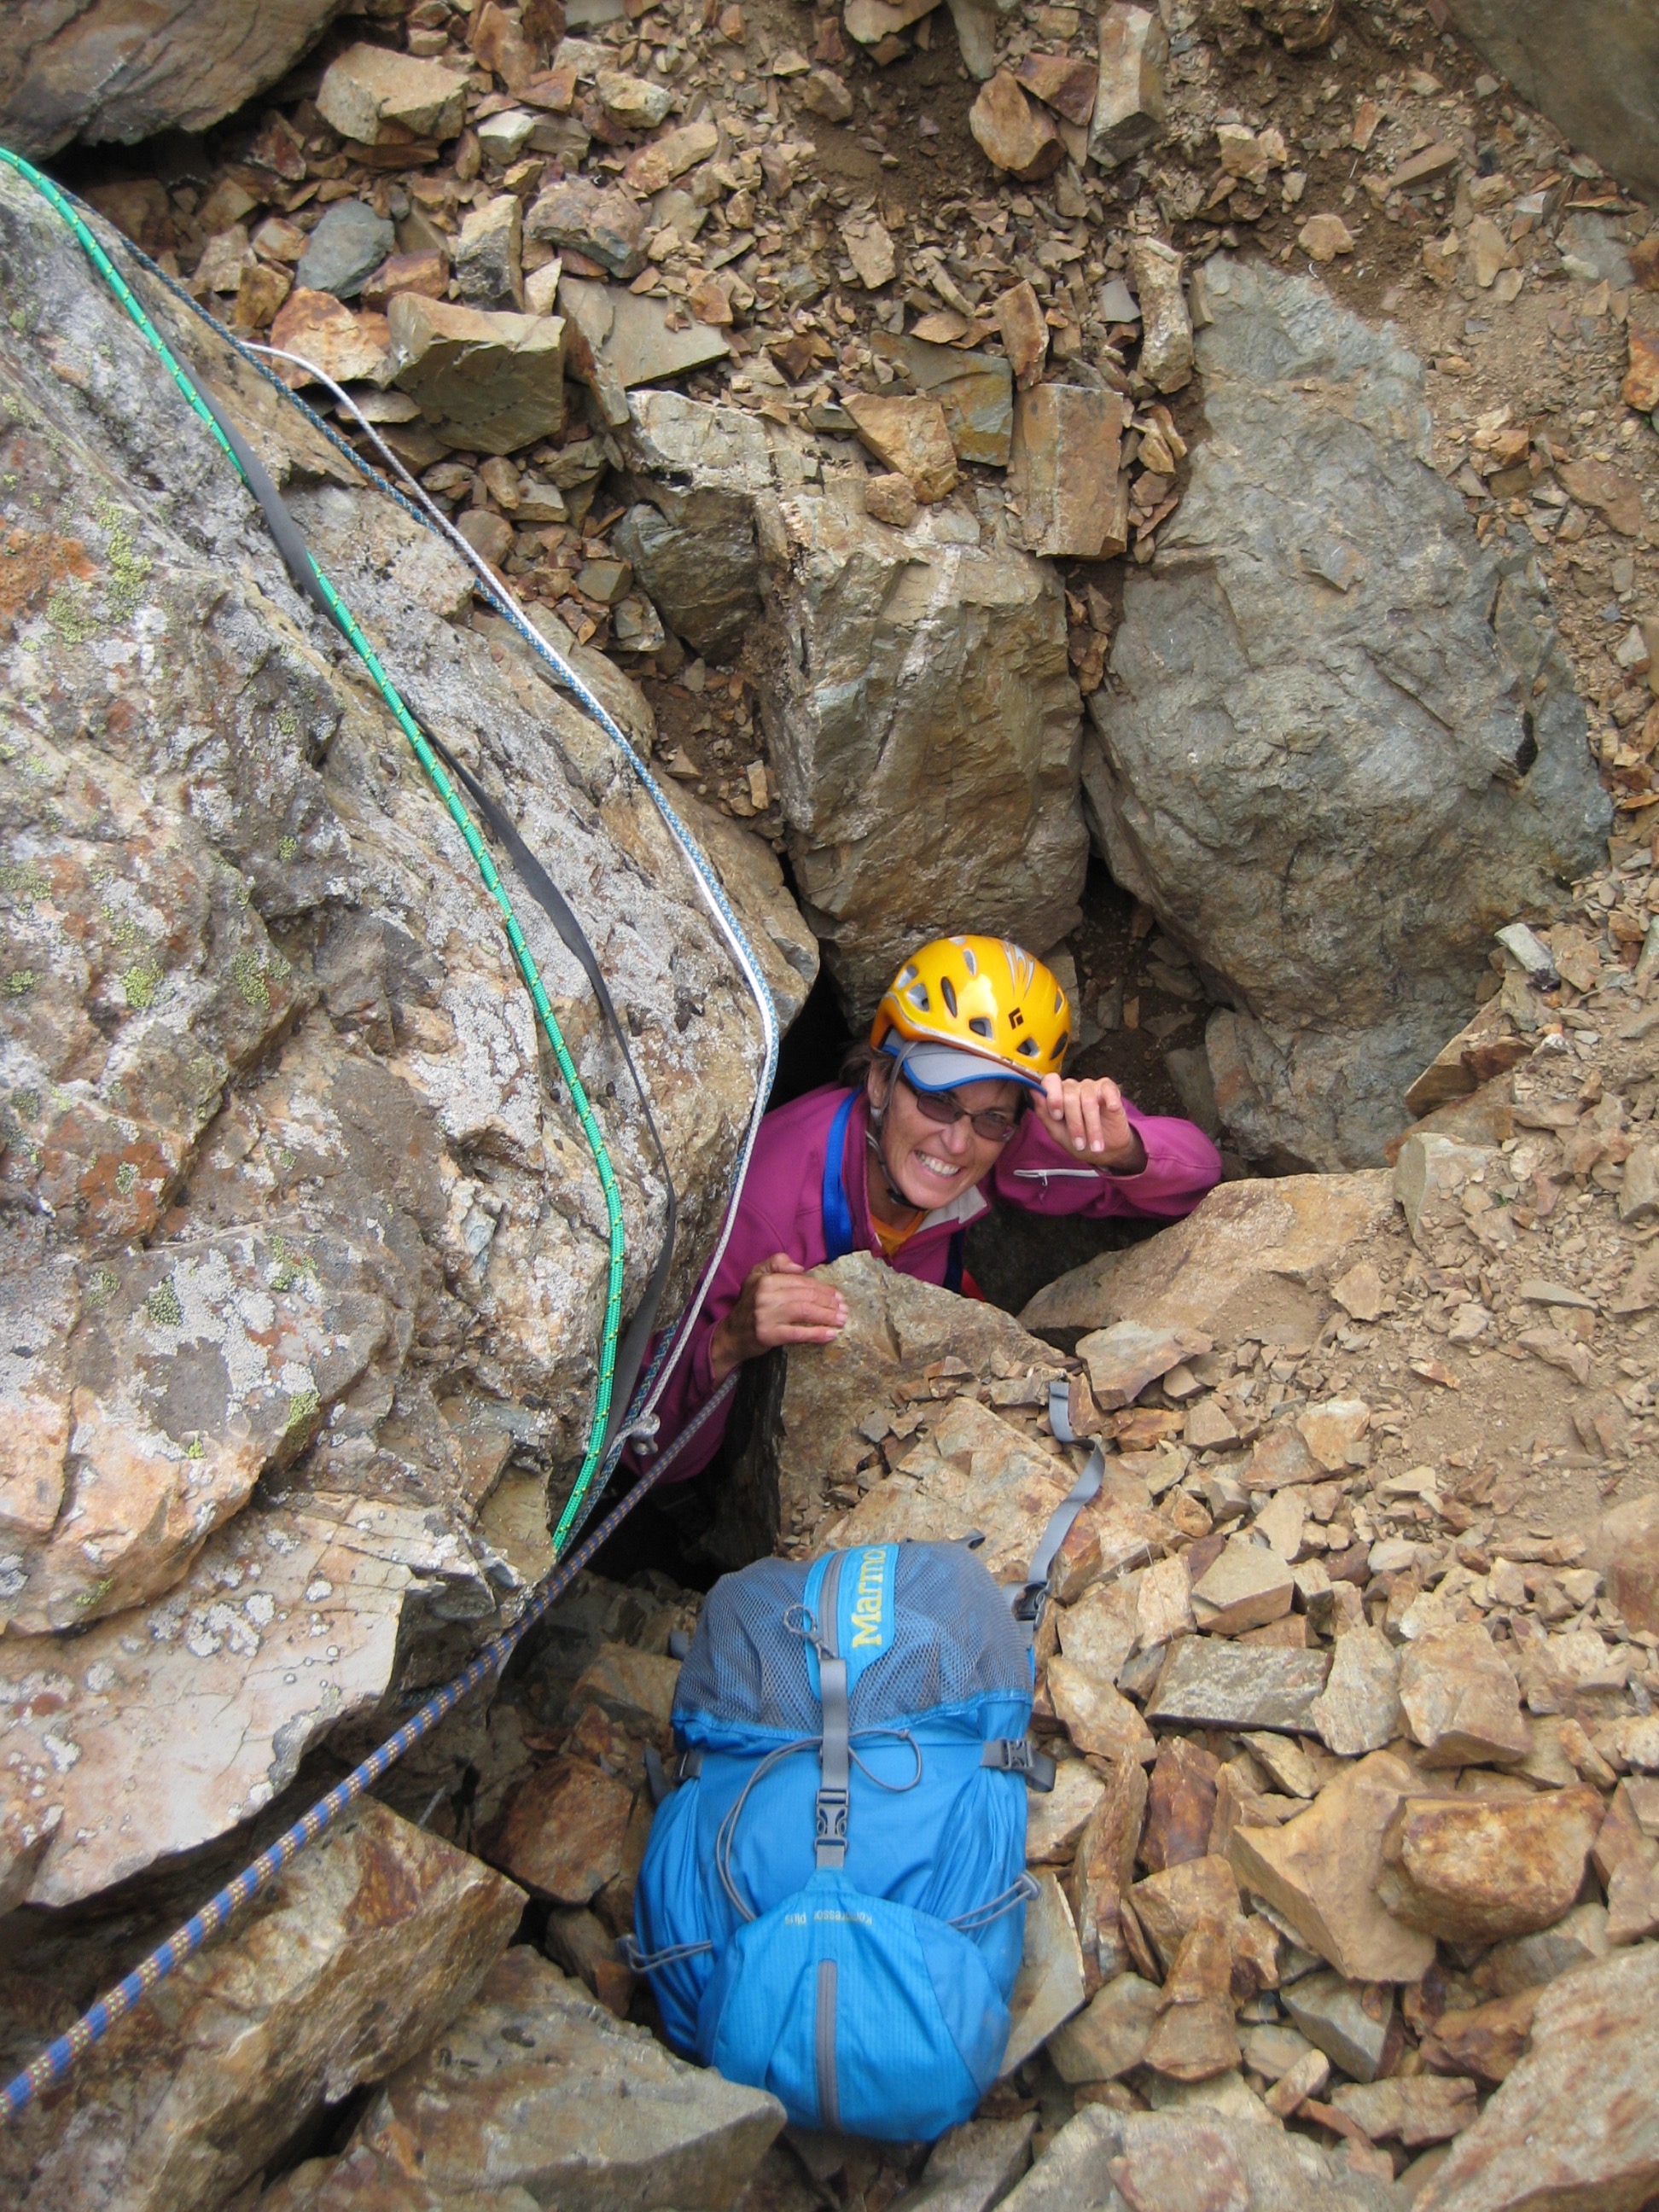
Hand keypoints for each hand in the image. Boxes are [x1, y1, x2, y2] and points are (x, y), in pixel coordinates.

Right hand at [708, 1254, 848, 1382]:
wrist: (732, 1335)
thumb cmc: (749, 1305)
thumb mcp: (756, 1276)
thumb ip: (776, 1263)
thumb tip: (800, 1267)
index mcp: (766, 1280)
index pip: (801, 1282)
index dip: (822, 1288)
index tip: (838, 1296)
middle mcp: (765, 1295)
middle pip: (806, 1296)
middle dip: (829, 1302)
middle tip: (844, 1309)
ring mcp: (766, 1316)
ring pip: (804, 1312)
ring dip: (827, 1316)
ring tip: (841, 1320)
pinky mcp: (768, 1335)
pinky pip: (797, 1333)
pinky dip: (816, 1334)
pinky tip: (830, 1334)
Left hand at [1038, 1074, 1146, 1172]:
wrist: (1106, 1151)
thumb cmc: (1081, 1141)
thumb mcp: (1058, 1133)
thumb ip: (1044, 1113)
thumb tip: (1034, 1092)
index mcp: (1058, 1095)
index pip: (1050, 1081)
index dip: (1052, 1097)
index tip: (1057, 1116)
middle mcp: (1073, 1088)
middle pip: (1069, 1095)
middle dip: (1075, 1123)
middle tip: (1079, 1142)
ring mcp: (1091, 1087)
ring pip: (1088, 1098)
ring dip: (1092, 1126)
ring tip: (1095, 1145)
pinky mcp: (1109, 1089)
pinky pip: (1107, 1088)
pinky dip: (1110, 1099)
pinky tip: (1111, 1109)